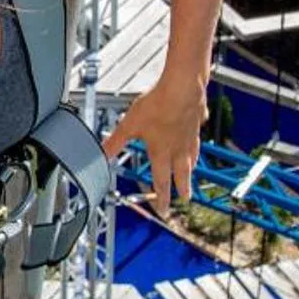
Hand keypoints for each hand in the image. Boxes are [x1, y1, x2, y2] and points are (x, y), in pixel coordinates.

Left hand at [104, 77, 205, 216]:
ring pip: (191, 157)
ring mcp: (190, 136)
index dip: (162, 197)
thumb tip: (101, 154)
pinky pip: (197, 138)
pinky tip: (195, 140)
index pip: (161, 180)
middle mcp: (178, 147)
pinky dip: (196, 144)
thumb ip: (115, 141)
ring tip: (191, 174)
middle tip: (185, 199)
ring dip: (190, 169)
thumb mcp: (129, 124)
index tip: (164, 210)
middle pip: (181, 173)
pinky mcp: (197, 122)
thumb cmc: (158, 104)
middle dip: (182, 188)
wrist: (182, 88)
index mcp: (161, 152)